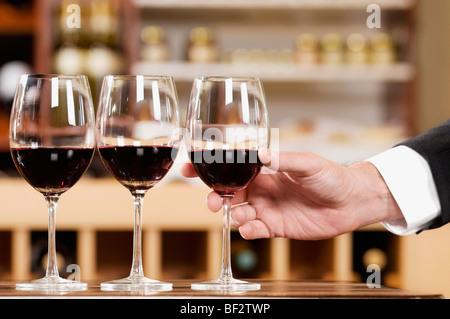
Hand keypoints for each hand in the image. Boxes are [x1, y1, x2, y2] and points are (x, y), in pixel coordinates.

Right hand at [181, 150, 402, 239]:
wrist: (352, 201)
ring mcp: (267, 209)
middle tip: (214, 202)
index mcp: (265, 171)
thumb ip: (283, 160)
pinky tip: (252, 228)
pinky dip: (248, 231)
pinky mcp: (276, 227)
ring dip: (233, 215)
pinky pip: (254, 230)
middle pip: (228, 193)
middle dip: (215, 197)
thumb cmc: (331, 176)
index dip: (209, 168)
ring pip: (237, 214)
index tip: (189, 167)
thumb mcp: (308, 164)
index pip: (231, 168)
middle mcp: (262, 190)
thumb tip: (259, 153)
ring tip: (243, 215)